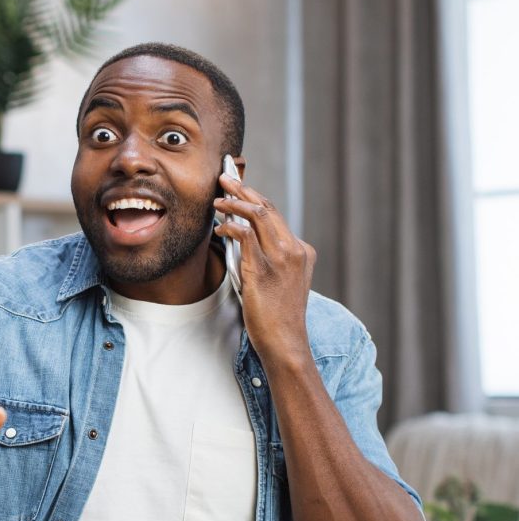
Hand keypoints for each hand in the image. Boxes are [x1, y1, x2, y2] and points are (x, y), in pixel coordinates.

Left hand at [214, 170, 315, 363]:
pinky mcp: (263, 268)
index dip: (255, 199)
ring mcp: (281, 258)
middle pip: (268, 208)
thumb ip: (267, 261)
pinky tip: (219, 227)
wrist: (286, 342)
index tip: (239, 189)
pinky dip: (230, 225)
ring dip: (234, 202)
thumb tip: (241, 242)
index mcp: (302, 252)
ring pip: (258, 214)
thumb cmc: (278, 318)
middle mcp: (295, 250)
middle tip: (225, 177)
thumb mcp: (280, 283)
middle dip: (244, 189)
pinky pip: (245, 235)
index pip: (276, 217)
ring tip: (218, 197)